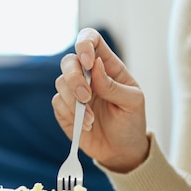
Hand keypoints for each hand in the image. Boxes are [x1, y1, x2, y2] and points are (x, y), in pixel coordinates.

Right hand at [52, 27, 149, 172]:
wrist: (120, 150)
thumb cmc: (130, 122)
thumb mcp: (132, 102)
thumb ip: (113, 84)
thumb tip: (95, 65)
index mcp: (107, 66)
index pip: (91, 40)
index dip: (85, 44)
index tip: (88, 62)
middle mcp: (88, 75)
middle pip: (69, 61)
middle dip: (74, 78)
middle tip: (86, 97)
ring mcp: (74, 91)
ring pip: (60, 82)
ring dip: (74, 101)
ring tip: (91, 119)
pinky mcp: (64, 108)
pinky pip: (57, 102)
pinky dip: (70, 114)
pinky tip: (86, 125)